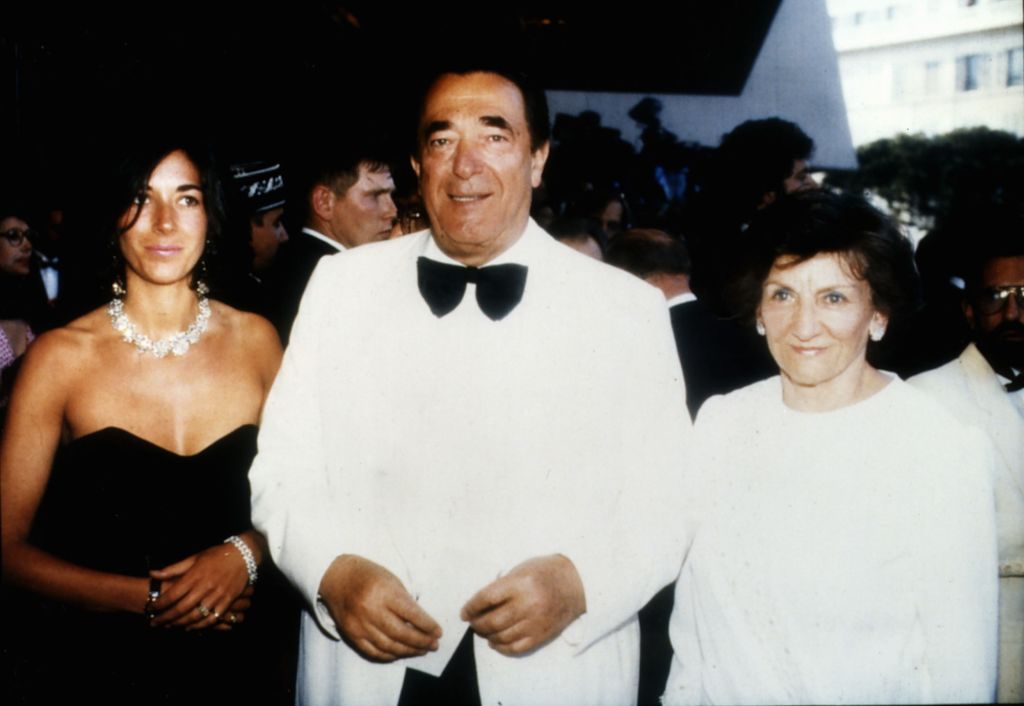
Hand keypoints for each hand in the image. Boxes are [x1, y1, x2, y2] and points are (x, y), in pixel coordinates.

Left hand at [149, 542, 250, 629]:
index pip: (173, 594)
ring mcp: (218, 595)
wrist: (243, 555)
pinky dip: (200, 625)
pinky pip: (212, 618)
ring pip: (195, 616)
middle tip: (154, 623)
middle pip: (181, 608)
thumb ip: (174, 568)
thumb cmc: (217, 555)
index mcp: (195, 575)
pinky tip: (191, 627)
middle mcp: (205, 586)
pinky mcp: (228, 601)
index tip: (150, 608)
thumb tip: (153, 574)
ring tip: (169, 627)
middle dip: (166, 618)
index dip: (160, 603)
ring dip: (180, 624)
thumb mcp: (195, 558)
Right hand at [319, 554, 441, 661]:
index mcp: (384, 592)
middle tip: (433, 645)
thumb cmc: (369, 575)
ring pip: (389, 646)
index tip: (438, 632)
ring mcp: (360, 624)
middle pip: (401, 634)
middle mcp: (371, 610)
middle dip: (421, 642)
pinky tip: (400, 653)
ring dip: (408, 651)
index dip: (427, 626)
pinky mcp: (351, 634)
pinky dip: (389, 655)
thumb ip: (404, 601)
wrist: (337, 576)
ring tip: (421, 650)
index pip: (412, 614)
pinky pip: (373, 652)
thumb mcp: (391, 580)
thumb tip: (422, 624)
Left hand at [461, 554, 585, 655]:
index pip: (487, 598)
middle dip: (477, 624)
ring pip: (502, 636)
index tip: (464, 613)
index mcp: (520, 583)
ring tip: (483, 632)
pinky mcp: (542, 635)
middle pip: (492, 621)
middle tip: (473, 623)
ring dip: (487, 636)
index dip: (471, 607)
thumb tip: (479, 605)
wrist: (576, 583)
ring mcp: (536, 621)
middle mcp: (528, 603)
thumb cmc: (544, 572)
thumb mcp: (521, 569)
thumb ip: (502, 586)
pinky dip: (502, 647)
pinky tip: (495, 642)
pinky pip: (516, 647)